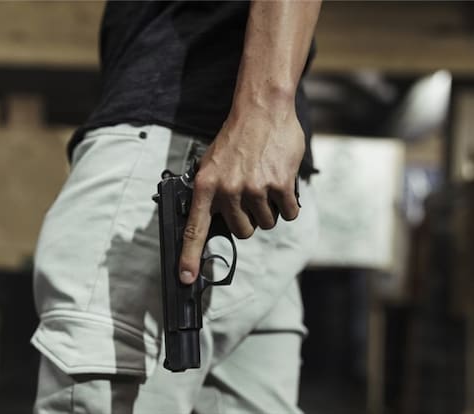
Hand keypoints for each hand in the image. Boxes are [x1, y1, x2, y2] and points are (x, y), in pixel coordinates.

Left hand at [178, 103, 304, 283]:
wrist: (262, 110)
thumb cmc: (237, 137)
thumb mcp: (211, 163)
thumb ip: (211, 191)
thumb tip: (210, 219)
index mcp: (206, 186)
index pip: (195, 229)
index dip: (190, 257)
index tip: (186, 278)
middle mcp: (228, 190)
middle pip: (243, 231)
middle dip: (250, 219)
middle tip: (251, 195)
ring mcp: (254, 189)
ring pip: (266, 223)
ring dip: (269, 209)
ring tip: (265, 182)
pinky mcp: (279, 185)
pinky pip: (287, 213)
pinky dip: (288, 204)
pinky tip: (282, 183)